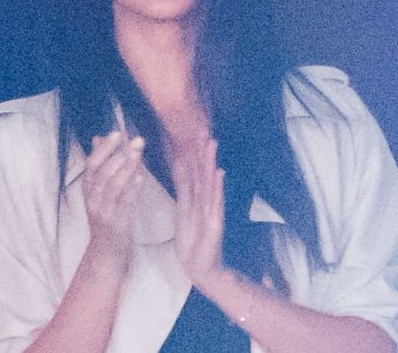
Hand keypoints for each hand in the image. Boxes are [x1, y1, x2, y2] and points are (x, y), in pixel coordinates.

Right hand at [82, 131, 146, 268]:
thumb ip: (101, 165)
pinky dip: (132, 190)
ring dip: (127, 168)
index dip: (104, 148)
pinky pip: (124, 203)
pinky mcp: (116, 223)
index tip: (117, 133)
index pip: (92, 164)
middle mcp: (92, 199)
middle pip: (103, 173)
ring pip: (113, 186)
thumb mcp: (99, 191)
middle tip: (136, 141)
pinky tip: (141, 178)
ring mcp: (103, 212)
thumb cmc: (106, 216)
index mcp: (88, 189)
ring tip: (139, 155)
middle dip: (119, 154)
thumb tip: (99, 138)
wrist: (106, 252)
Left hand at [170, 138, 226, 289]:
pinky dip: (216, 187)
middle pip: (203, 172)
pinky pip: (214, 202)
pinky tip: (218, 173)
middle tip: (203, 130)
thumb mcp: (183, 210)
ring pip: (209, 182)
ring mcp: (211, 210)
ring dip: (210, 163)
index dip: (192, 152)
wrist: (201, 267)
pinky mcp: (214, 223)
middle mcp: (205, 200)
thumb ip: (183, 188)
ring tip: (211, 144)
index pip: (193, 170)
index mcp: (195, 197)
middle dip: (202, 151)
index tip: (191, 132)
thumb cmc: (192, 240)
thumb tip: (179, 166)